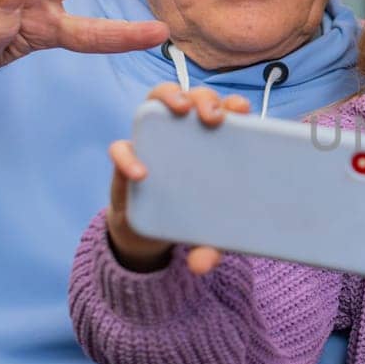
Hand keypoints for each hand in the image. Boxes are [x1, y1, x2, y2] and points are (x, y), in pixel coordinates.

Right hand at [106, 84, 250, 274]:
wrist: (147, 232)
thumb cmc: (189, 219)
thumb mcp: (206, 234)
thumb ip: (209, 247)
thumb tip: (203, 266)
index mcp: (210, 142)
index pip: (223, 112)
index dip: (232, 104)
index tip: (242, 111)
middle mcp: (181, 133)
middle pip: (193, 97)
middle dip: (204, 98)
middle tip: (212, 116)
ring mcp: (152, 141)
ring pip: (156, 102)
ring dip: (168, 97)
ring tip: (180, 110)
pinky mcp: (126, 158)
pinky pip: (122, 148)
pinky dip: (128, 157)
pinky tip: (141, 174)